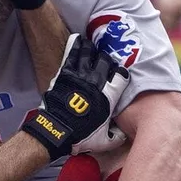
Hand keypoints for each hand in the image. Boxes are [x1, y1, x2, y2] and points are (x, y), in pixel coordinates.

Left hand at [22, 34, 129, 160]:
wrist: (57, 131)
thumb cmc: (81, 137)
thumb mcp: (105, 142)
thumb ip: (117, 137)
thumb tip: (123, 134)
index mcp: (109, 96)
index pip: (121, 76)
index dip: (120, 74)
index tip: (118, 76)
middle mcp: (97, 82)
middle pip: (106, 60)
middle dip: (106, 59)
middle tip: (103, 61)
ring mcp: (80, 75)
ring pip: (89, 53)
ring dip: (91, 48)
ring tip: (91, 47)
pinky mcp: (65, 73)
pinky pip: (72, 53)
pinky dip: (75, 44)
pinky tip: (77, 39)